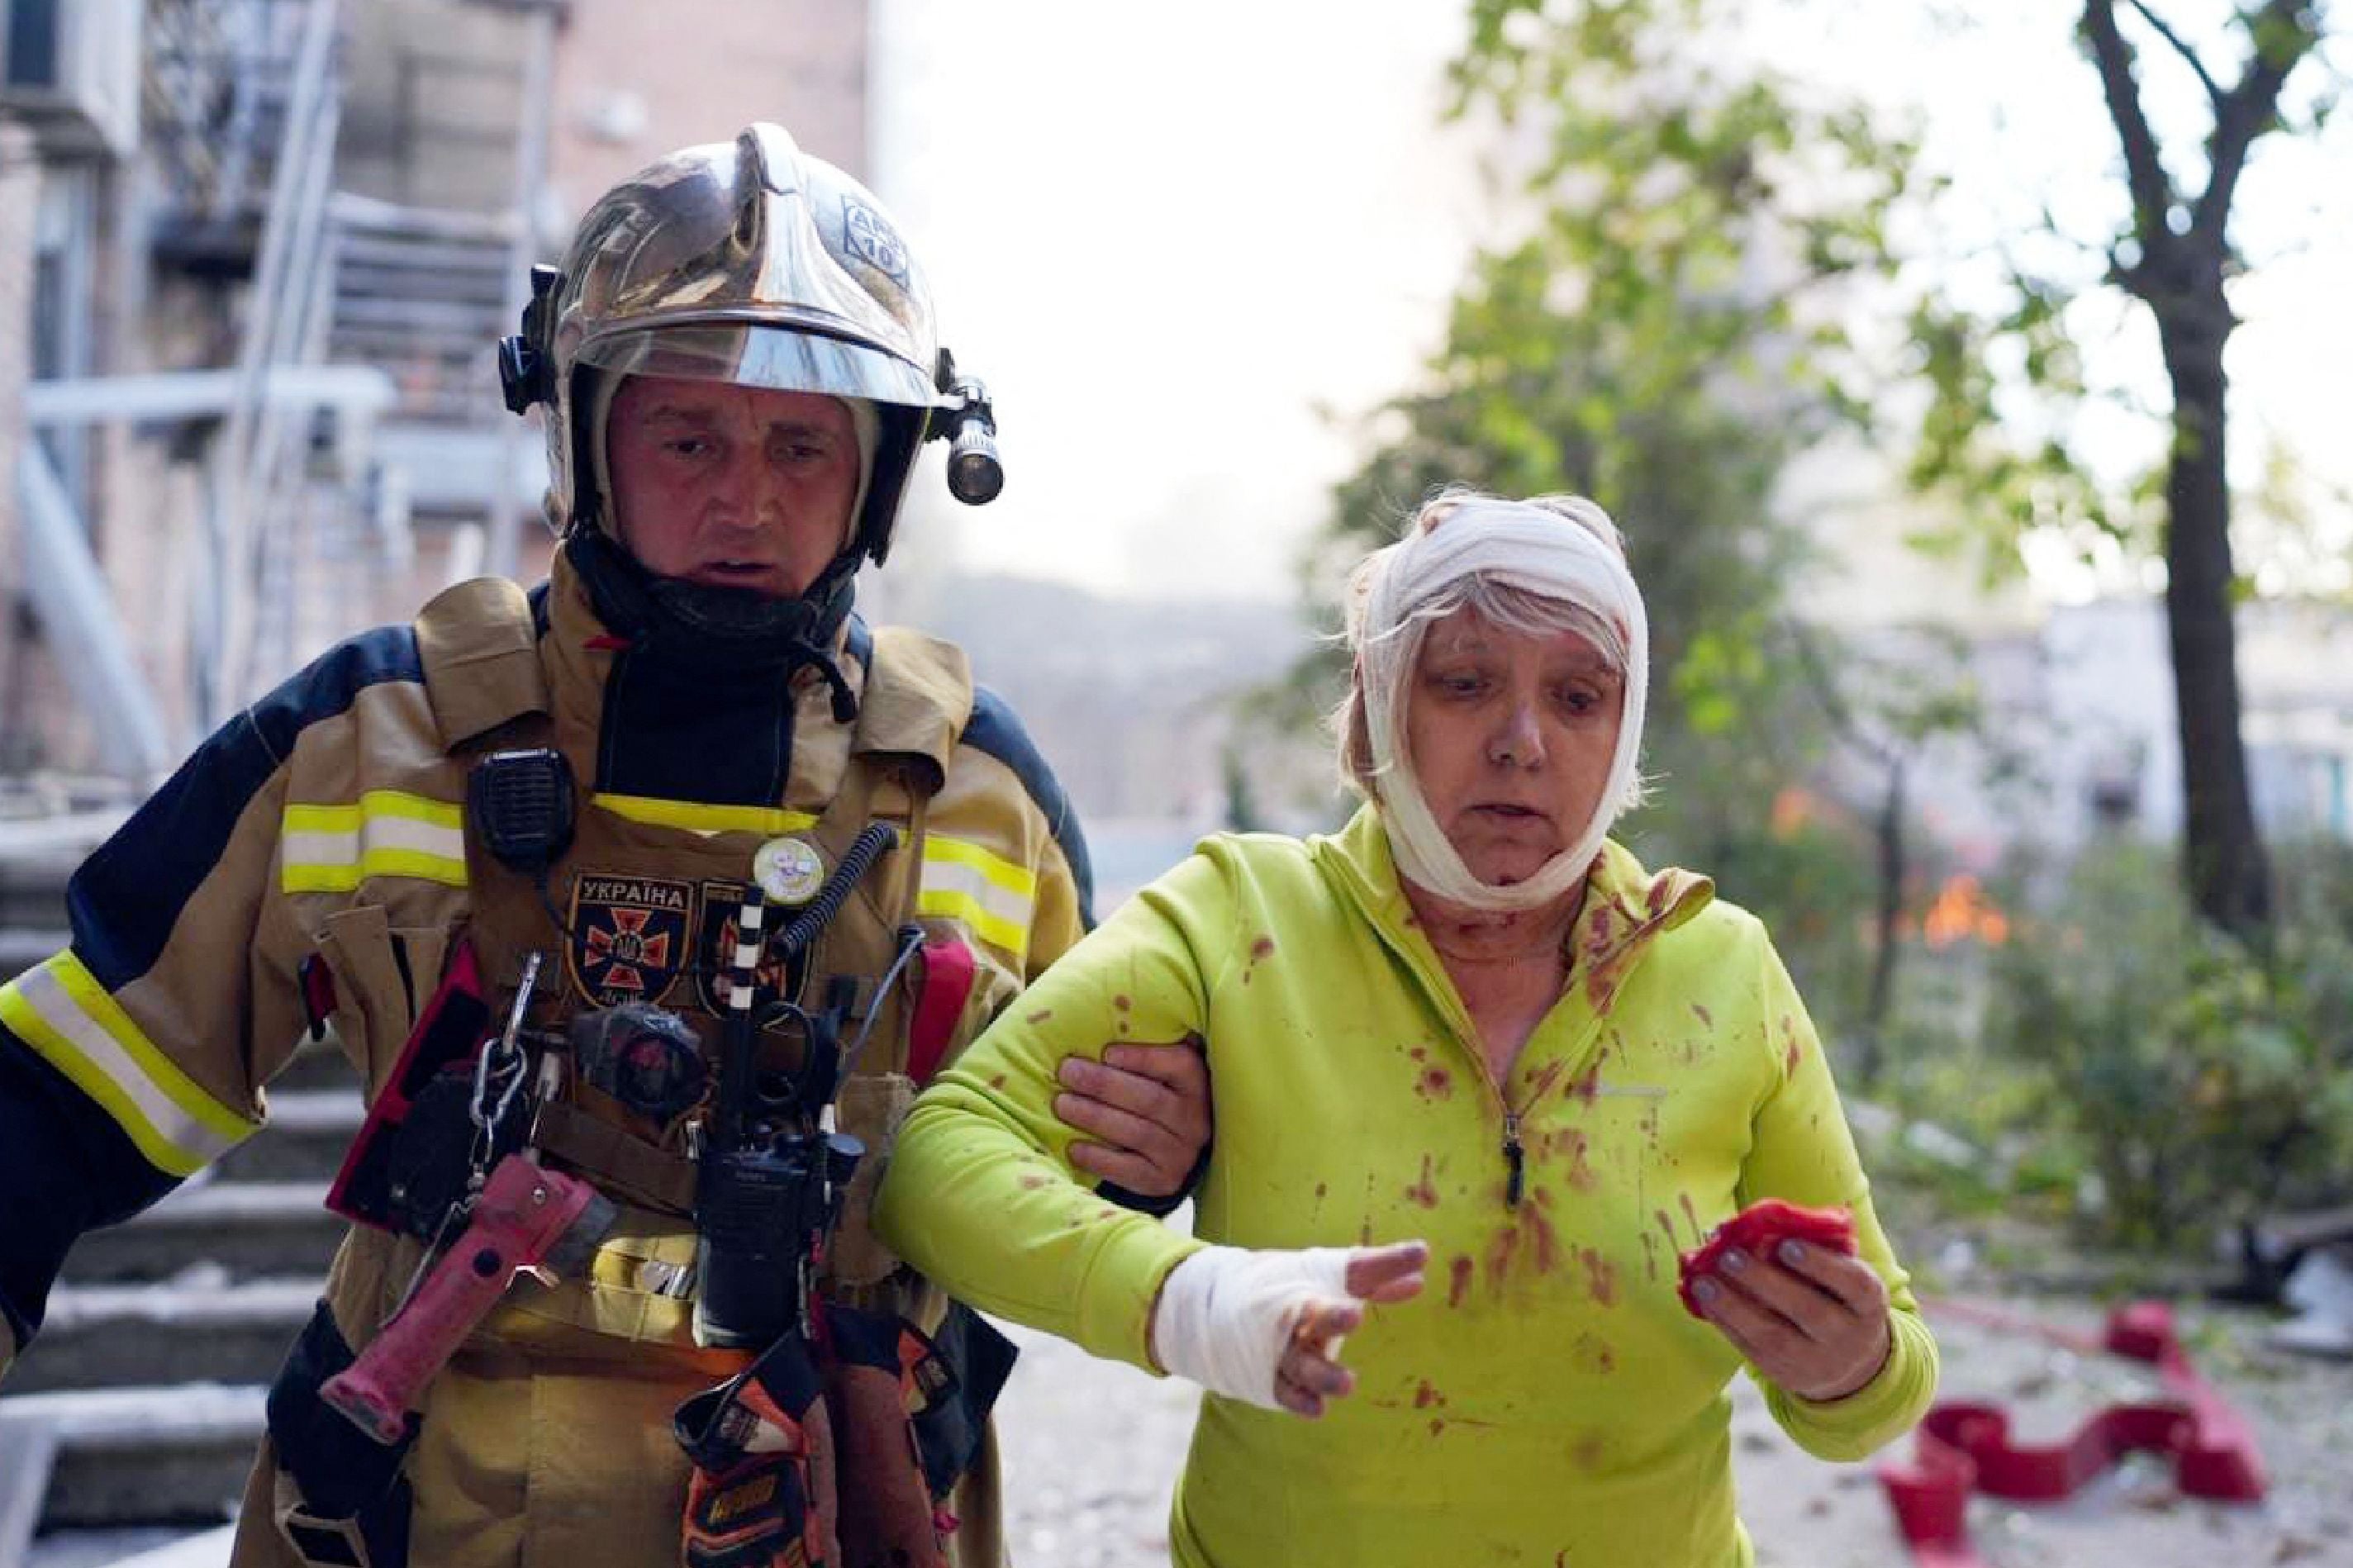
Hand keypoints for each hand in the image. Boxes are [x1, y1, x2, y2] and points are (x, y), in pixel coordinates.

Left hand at [1054, 1038, 1210, 1198]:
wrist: (1172, 1152)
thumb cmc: (1155, 1095)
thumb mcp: (1161, 1072)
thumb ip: (1145, 1048)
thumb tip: (1109, 1012)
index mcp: (1197, 1084)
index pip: (1178, 1065)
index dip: (1142, 1057)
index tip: (1106, 1052)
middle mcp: (1195, 1120)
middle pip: (1149, 1099)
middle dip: (1103, 1084)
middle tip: (1067, 1071)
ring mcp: (1181, 1154)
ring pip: (1136, 1133)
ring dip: (1094, 1117)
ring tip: (1061, 1104)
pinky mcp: (1163, 1181)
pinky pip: (1129, 1170)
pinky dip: (1098, 1158)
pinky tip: (1073, 1147)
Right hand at [1149, 1239, 1428, 1415]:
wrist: (1214, 1308)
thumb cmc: (1286, 1288)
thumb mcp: (1327, 1275)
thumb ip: (1376, 1277)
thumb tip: (1422, 1274)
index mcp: (1312, 1281)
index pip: (1355, 1269)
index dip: (1387, 1263)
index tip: (1419, 1255)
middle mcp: (1294, 1313)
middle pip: (1313, 1313)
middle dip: (1332, 1315)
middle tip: (1355, 1314)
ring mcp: (1279, 1347)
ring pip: (1301, 1362)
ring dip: (1322, 1373)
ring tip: (1348, 1383)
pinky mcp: (1268, 1378)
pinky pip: (1283, 1391)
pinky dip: (1299, 1400)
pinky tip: (1319, 1410)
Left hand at [1687, 1236, 1890, 1401]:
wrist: (1851, 1361)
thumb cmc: (1836, 1297)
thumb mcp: (1843, 1274)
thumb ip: (1815, 1249)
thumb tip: (1757, 1223)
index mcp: (1869, 1302)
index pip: (1853, 1284)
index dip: (1821, 1264)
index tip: (1786, 1244)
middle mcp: (1850, 1337)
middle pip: (1808, 1311)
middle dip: (1765, 1282)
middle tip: (1728, 1255)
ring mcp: (1819, 1362)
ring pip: (1775, 1337)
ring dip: (1733, 1307)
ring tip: (1703, 1281)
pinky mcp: (1788, 1376)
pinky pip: (1754, 1351)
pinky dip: (1726, 1324)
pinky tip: (1704, 1301)